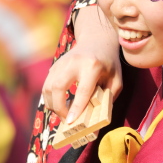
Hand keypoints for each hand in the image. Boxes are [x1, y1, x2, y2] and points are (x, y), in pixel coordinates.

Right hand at [43, 6, 121, 122]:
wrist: (97, 40)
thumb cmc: (109, 63)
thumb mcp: (116, 79)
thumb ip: (108, 97)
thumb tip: (97, 119)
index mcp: (92, 65)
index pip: (82, 90)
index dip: (76, 108)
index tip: (70, 122)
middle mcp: (73, 63)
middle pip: (58, 87)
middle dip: (59, 108)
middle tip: (66, 120)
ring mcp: (61, 63)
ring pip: (48, 87)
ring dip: (52, 104)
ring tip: (62, 114)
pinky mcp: (55, 65)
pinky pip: (46, 85)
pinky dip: (49, 98)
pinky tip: (58, 104)